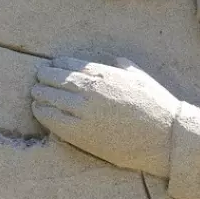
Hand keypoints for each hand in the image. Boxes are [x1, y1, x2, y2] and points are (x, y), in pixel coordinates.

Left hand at [31, 57, 178, 177]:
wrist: (163, 136)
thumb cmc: (155, 105)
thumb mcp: (139, 76)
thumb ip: (121, 66)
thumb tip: (111, 62)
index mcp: (103, 74)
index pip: (69, 65)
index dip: (57, 65)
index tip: (51, 66)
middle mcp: (89, 89)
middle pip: (55, 79)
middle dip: (45, 77)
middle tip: (38, 79)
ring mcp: (82, 111)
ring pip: (50, 97)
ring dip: (40, 93)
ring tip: (35, 94)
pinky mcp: (79, 133)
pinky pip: (51, 119)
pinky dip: (41, 112)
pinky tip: (38, 109)